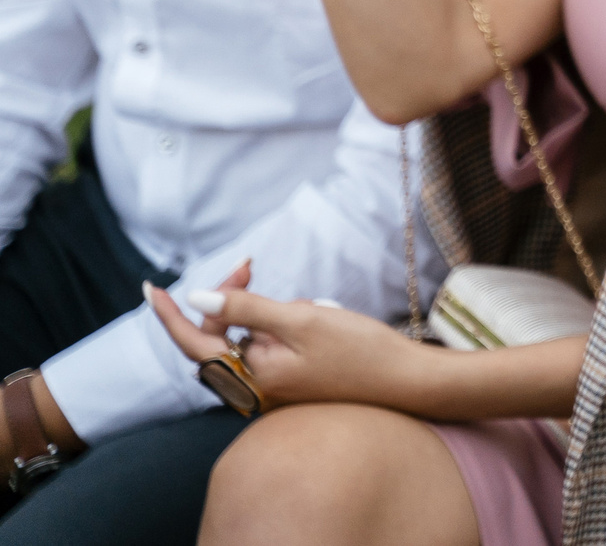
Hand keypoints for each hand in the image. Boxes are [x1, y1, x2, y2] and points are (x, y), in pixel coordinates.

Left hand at [146, 279, 427, 412]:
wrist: (405, 382)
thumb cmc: (358, 350)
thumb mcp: (301, 320)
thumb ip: (246, 308)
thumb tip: (196, 298)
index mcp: (250, 376)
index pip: (193, 341)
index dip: (169, 314)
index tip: (150, 287)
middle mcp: (253, 390)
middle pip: (216, 340)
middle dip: (225, 300)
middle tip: (249, 266)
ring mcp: (271, 390)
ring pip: (240, 344)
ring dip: (249, 314)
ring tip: (292, 300)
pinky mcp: (289, 386)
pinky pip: (263, 352)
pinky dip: (268, 328)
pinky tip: (302, 318)